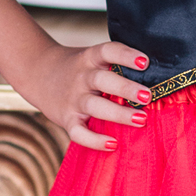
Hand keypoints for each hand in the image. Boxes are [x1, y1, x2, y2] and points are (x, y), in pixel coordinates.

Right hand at [0, 0, 151, 154]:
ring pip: (95, 106)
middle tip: (147, 96)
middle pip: (102, 80)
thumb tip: (157, 75)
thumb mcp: (92, 58)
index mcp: (90, 58)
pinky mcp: (66, 119)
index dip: (126, 55)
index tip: (145, 62)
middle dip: (125, 88)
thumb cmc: (79, 68)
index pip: (108, 51)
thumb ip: (115, 65)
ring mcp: (73, 99)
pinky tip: (113, 144)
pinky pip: (79, 132)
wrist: (38, 72)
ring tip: (141, 119)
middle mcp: (81, 77)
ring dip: (118, 114)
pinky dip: (94, 140)